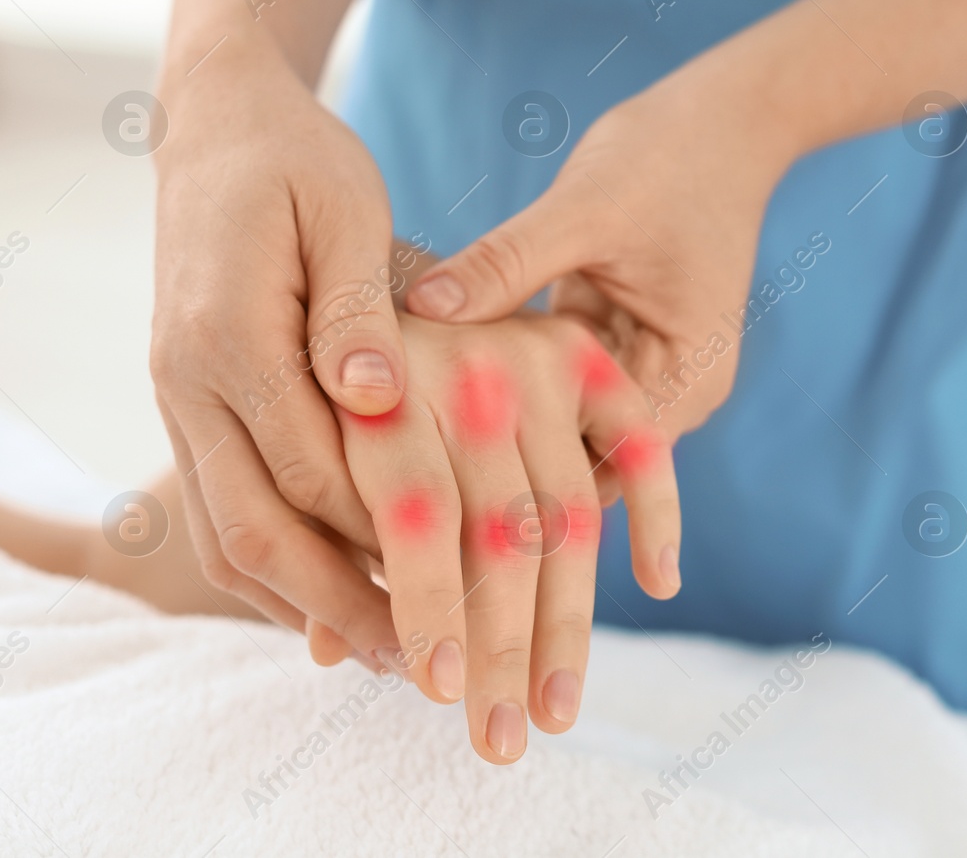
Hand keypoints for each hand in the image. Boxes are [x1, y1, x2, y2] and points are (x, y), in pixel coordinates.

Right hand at [149, 41, 409, 659]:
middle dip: (341, 608)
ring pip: (226, 536)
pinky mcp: (190, 405)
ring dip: (304, 604)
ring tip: (391, 656)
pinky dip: (273, 568)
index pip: (312, 469)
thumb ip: (358, 308)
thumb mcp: (343, 209)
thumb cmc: (299, 159)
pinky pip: (219, 509)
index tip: (458, 600)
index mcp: (231, 332)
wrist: (215, 125)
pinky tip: (335, 603)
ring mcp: (178, 398)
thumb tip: (377, 397)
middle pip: (257, 529)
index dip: (384, 541)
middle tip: (424, 671)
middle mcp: (188, 380)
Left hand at [328, 310, 679, 762]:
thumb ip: (325, 529)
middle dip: (503, 647)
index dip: (429, 608)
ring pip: (568, 513)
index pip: (418, 516)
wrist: (348, 228)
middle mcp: (469, 368)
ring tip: (558, 710)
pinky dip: (657, 511)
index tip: (434, 693)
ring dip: (569, 623)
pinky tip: (661, 584)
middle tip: (501, 738)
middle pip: (501, 530)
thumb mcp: (305, 429)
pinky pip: (638, 444)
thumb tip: (335, 650)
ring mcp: (537, 359)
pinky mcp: (584, 354)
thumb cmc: (321, 354)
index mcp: (384, 386)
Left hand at [404, 83, 792, 447]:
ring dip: (502, 416)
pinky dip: (508, 372)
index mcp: (688, 377)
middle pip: (584, 456)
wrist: (719, 119)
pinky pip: (554, 375)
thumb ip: (506, 263)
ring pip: (563, 420)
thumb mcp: (584, 210)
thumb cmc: (670, 159)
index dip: (532, 480)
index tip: (451, 481)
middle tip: (418, 465)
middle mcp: (672, 387)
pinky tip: (444, 371)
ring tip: (420, 425)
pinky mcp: (611, 337)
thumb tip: (420, 308)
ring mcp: (641, 364)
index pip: (610, 467)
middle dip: (508, 459)